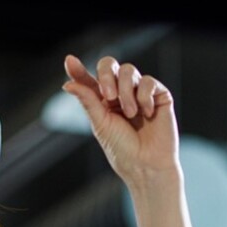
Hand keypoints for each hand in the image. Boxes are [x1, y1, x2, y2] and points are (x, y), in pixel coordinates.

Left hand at [62, 53, 179, 186]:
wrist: (148, 165)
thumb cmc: (124, 150)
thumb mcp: (100, 124)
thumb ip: (87, 100)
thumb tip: (68, 84)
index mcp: (103, 101)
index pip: (89, 79)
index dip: (78, 69)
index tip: (70, 61)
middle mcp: (121, 93)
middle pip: (109, 65)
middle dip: (107, 76)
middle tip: (108, 96)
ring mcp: (140, 93)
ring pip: (128, 70)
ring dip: (126, 91)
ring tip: (130, 113)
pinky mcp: (159, 95)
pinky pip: (148, 81)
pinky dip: (144, 97)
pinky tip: (148, 114)